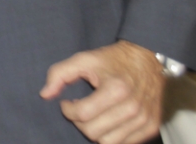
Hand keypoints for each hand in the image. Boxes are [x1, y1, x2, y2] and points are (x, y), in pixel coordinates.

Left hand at [40, 40, 164, 143]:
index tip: (67, 102)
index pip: (82, 114)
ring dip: (95, 131)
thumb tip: (45, 95)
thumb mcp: (83, 59)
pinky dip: (111, 136)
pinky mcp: (151, 127)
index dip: (67, 110)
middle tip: (79, 109)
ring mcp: (144, 120)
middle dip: (79, 122)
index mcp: (116, 89)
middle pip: (94, 132)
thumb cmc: (112, 60)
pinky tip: (107, 120)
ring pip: (108, 143)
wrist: (147, 60)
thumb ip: (59, 74)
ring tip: (92, 116)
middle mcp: (132, 108)